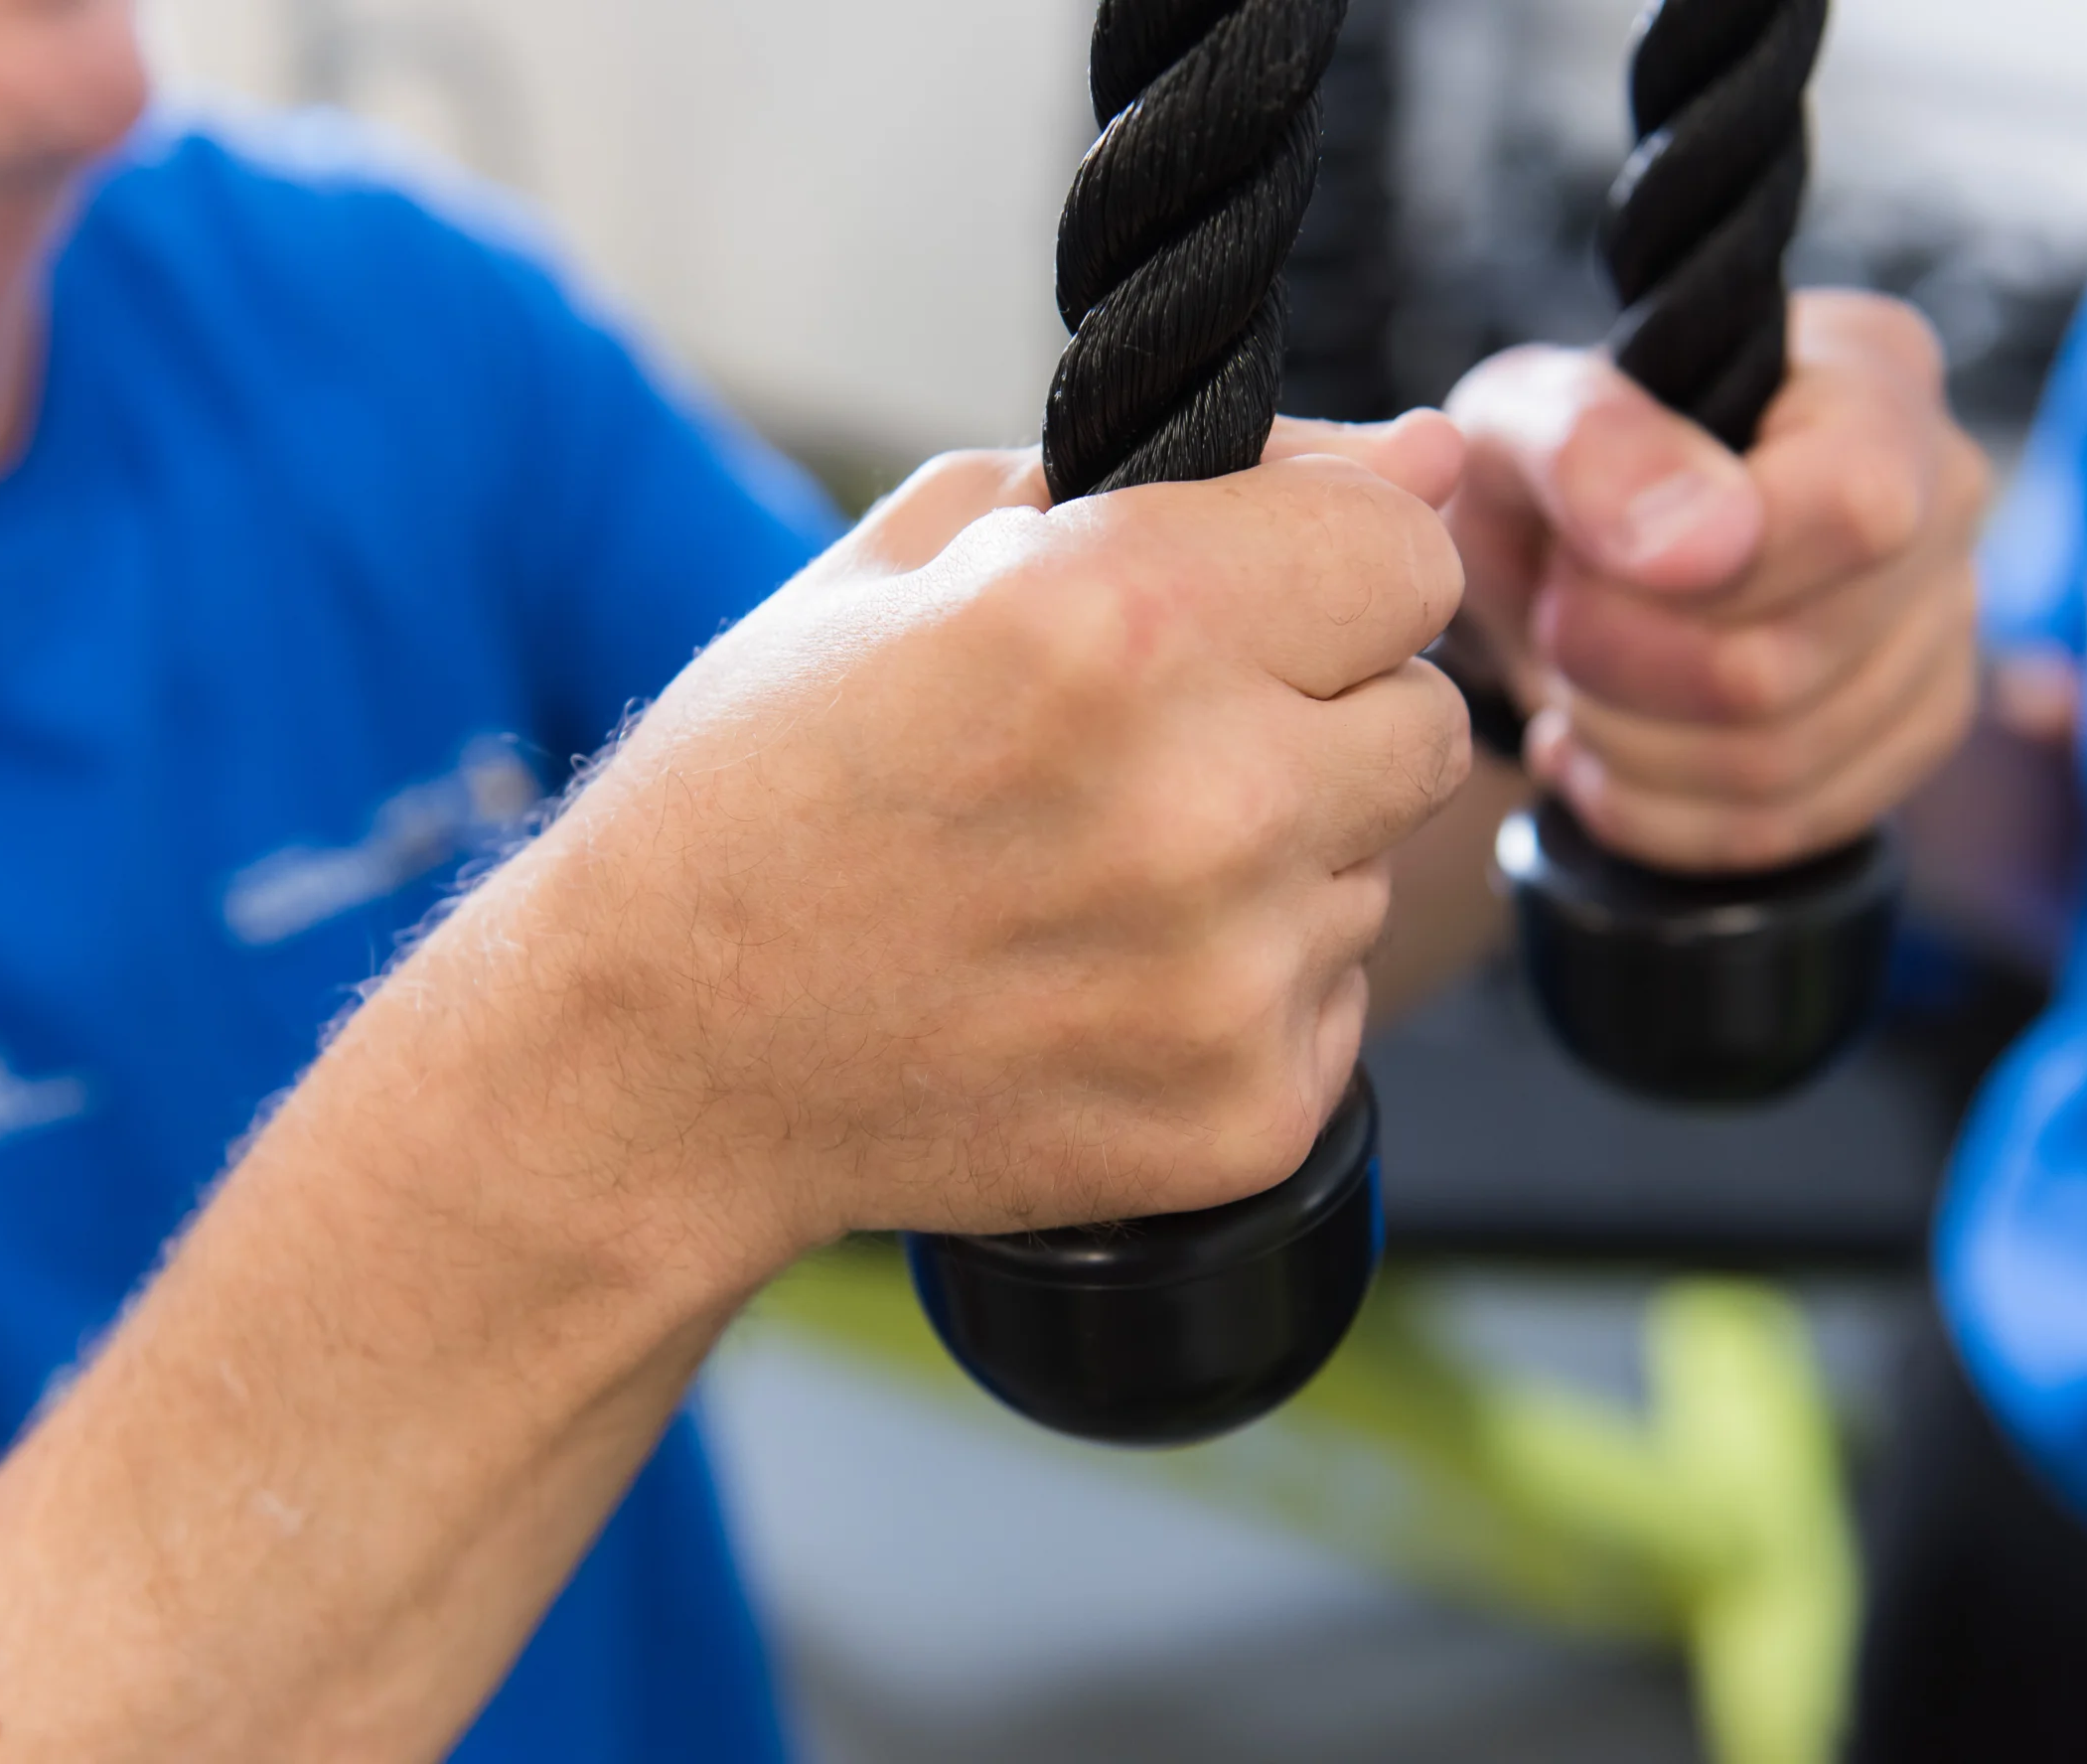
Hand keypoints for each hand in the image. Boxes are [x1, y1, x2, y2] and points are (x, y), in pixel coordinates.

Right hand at [395, 416, 1470, 1276]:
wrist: (660, 1056)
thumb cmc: (765, 784)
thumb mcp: (924, 554)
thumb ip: (1200, 476)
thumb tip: (1426, 454)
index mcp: (1116, 620)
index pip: (1405, 549)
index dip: (1327, 562)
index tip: (1253, 596)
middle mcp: (1204, 803)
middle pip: (1426, 716)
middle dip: (1319, 708)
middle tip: (1159, 746)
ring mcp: (1232, 980)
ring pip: (1378, 864)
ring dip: (1280, 854)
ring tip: (1096, 875)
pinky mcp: (1247, 1116)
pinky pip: (1336, 999)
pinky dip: (1248, 987)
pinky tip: (1103, 980)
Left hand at [1441, 291, 1987, 871]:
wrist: (1556, 560)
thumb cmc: (1554, 470)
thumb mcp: (1522, 417)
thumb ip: (1593, 447)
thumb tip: (1705, 541)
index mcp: (1871, 376)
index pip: (1855, 511)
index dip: (1704, 574)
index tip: (1581, 570)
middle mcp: (1944, 495)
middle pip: (1788, 662)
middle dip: (1617, 662)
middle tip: (1554, 620)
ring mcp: (1943, 627)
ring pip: (1777, 763)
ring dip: (1624, 742)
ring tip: (1573, 679)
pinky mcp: (1907, 739)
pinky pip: (1779, 827)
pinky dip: (1649, 808)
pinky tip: (1598, 750)